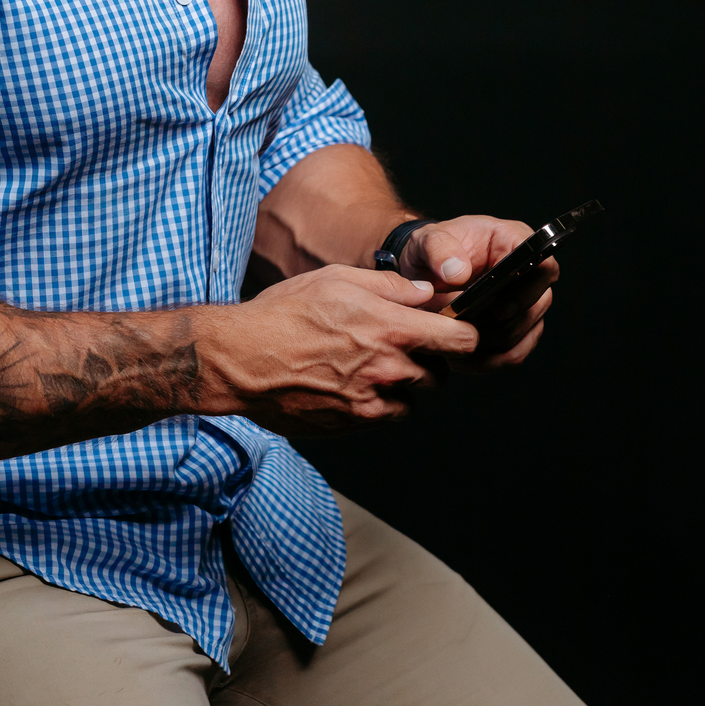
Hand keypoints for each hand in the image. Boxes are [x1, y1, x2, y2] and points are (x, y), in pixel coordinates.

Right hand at [218, 264, 478, 435]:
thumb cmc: (283, 313)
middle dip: (426, 361)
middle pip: (440, 374)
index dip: (463, 335)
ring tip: (366, 366)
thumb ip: (390, 286)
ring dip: (401, 386)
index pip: (461, 340)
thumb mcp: (336, 279)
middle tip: (396, 345)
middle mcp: (388, 369)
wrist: (241, 360)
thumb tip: (425, 292)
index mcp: (390, 329)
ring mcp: (372, 403)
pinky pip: (384, 417)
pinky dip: (377, 404)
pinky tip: (348, 384)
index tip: (453, 331)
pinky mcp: (353, 425)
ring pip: (412, 399)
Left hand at [399, 216, 556, 370]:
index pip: (542, 265)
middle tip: (467, 333)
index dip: (528, 291)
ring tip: (458, 348)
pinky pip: (512, 354)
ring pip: (525, 336)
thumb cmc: (430, 250)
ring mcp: (523, 303)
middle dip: (503, 327)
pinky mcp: (513, 328)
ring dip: (493, 348)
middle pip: (537, 307)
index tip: (498, 309)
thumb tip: (459, 273)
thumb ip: (437, 248)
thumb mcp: (425, 241)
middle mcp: (526, 273)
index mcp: (513, 241)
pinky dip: (488, 362)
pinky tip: (461, 359)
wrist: (420, 271)